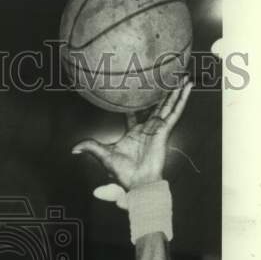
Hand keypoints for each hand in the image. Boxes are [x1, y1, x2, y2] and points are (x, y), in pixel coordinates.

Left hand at [71, 76, 192, 190]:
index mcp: (134, 133)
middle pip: (156, 106)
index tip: (137, 90)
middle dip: (162, 93)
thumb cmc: (123, 174)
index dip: (136, 103)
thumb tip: (73, 148)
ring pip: (168, 105)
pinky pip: (175, 112)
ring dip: (175, 91)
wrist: (137, 183)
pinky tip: (187, 87)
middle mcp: (147, 129)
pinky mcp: (164, 130)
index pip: (135, 113)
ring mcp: (157, 128)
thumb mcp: (103, 156)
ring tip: (182, 76)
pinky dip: (182, 99)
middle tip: (167, 77)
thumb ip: (91, 147)